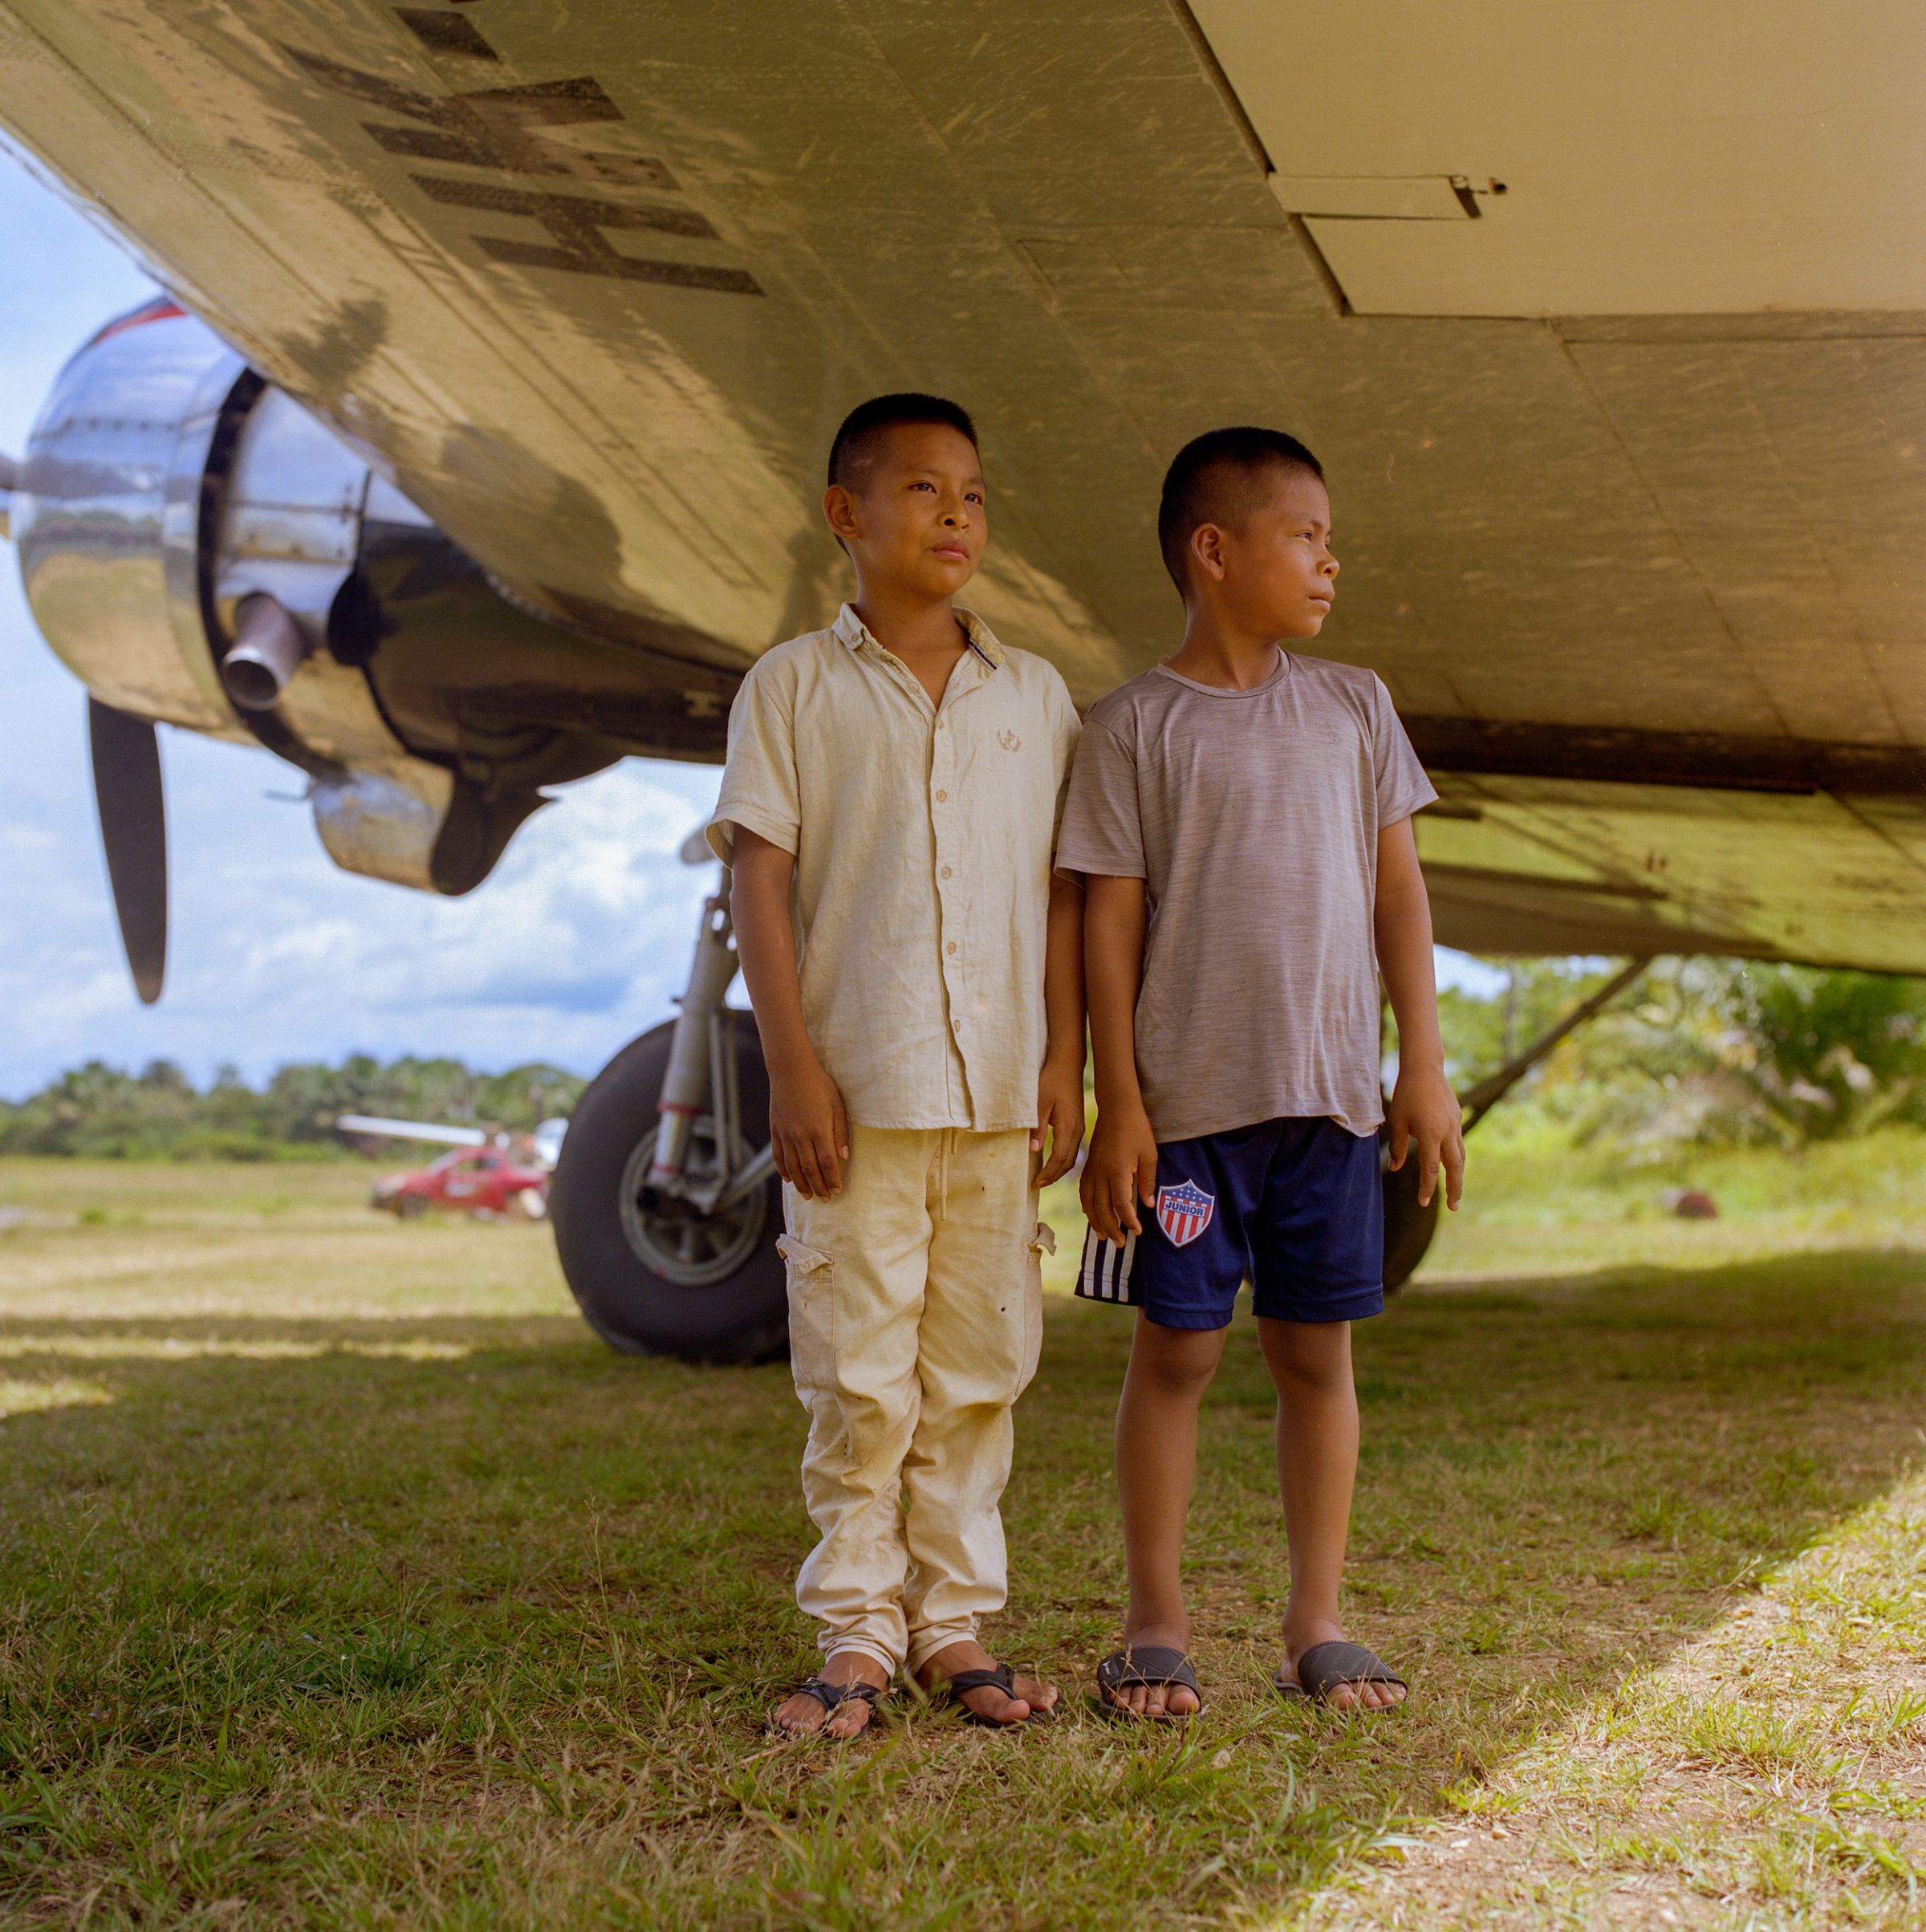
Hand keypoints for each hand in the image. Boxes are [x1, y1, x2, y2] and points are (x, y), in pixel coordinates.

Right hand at [768, 1055, 849, 1199]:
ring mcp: (786, 1133)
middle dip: (819, 1186)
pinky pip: (779, 1155)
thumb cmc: (819, 1084)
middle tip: (825, 1199)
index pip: (827, 1162)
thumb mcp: (837, 1105)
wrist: (790, 1070)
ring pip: (793, 1166)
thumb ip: (840, 1132)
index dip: (833, 1179)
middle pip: (810, 1168)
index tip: (837, 1190)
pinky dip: (783, 1170)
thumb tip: (844, 1157)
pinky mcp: (775, 1130)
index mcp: (819, 1129)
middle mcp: (801, 1135)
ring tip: (808, 1195)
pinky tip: (789, 1179)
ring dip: (801, 1184)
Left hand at [1032, 1055, 1086, 1187]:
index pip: (1059, 1159)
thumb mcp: (1039, 1103)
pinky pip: (1071, 1149)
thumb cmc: (1051, 1080)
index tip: (1034, 1182)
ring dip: (1058, 1170)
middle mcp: (1077, 1131)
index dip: (1048, 1174)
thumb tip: (1034, 1151)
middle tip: (1037, 1185)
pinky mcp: (1077, 1124)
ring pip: (1071, 1157)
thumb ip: (1037, 1127)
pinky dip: (1062, 1160)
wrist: (1067, 1064)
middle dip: (1053, 1176)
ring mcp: (1079, 1128)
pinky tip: (1053, 1162)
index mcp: (1069, 1127)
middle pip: (1068, 1163)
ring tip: (1043, 1178)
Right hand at [1080, 1101, 1157, 1244]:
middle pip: (1102, 1208)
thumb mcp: (1149, 1154)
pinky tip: (1090, 1214)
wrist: (1117, 1107)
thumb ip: (1148, 1181)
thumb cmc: (1137, 1128)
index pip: (1121, 1204)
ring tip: (1103, 1236)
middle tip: (1121, 1243)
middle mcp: (1101, 1173)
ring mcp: (1092, 1169)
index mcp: (1117, 1171)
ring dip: (1095, 1221)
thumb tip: (1148, 1204)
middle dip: (1111, 1228)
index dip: (1129, 1220)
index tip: (1138, 1231)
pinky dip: (1086, 1206)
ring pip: (1089, 1202)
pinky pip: (1083, 1191)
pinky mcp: (1089, 1165)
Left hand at [1386, 1061, 1463, 1209]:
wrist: (1424, 1068)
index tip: (1424, 1202)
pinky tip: (1449, 1161)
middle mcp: (1447, 1132)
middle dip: (1455, 1189)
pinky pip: (1457, 1142)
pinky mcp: (1456, 1118)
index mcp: (1431, 1135)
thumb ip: (1397, 1146)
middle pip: (1455, 1168)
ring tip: (1455, 1190)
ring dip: (1458, 1174)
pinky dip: (1455, 1156)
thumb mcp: (1397, 1121)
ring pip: (1460, 1155)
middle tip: (1453, 1207)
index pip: (1431, 1169)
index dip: (1428, 1188)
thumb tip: (1395, 1168)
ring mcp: (1455, 1125)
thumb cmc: (1406, 1093)